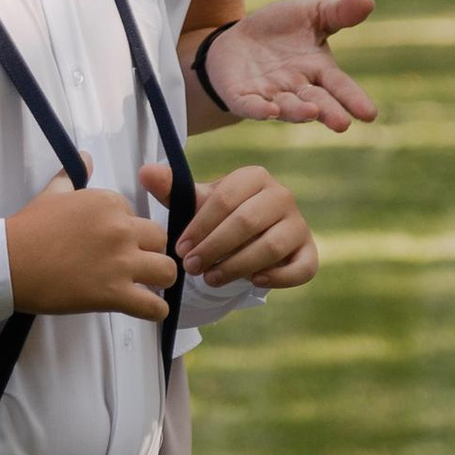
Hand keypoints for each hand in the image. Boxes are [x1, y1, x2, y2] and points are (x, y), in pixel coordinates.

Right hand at [6, 174, 177, 319]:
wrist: (8, 263)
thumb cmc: (27, 229)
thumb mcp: (52, 194)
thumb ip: (73, 175)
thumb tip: (85, 157)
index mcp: (108, 203)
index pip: (136, 215)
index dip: (127, 231)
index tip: (111, 244)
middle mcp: (120, 229)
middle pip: (159, 239)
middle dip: (150, 252)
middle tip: (134, 264)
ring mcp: (120, 262)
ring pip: (167, 270)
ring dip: (159, 279)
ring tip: (147, 286)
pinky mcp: (114, 294)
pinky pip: (153, 306)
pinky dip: (155, 309)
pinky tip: (148, 308)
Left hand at [151, 159, 317, 290]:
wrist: (249, 238)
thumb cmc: (220, 218)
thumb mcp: (195, 204)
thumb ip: (171, 189)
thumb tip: (145, 172)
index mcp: (255, 177)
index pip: (226, 199)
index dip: (200, 226)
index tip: (180, 248)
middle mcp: (281, 196)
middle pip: (247, 222)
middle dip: (215, 248)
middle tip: (191, 268)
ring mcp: (298, 224)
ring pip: (271, 247)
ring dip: (237, 266)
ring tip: (211, 279)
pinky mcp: (308, 252)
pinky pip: (302, 268)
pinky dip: (278, 278)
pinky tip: (253, 282)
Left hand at [185, 0, 377, 132]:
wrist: (239, 38)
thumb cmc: (282, 29)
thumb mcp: (312, 14)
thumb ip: (339, 13)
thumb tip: (369, 1)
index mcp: (318, 70)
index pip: (340, 86)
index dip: (354, 99)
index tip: (370, 114)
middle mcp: (297, 88)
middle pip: (317, 102)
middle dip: (329, 112)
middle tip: (342, 124)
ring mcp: (269, 94)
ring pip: (286, 106)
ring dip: (297, 111)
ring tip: (311, 112)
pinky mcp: (241, 96)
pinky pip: (250, 106)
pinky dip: (259, 110)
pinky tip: (269, 112)